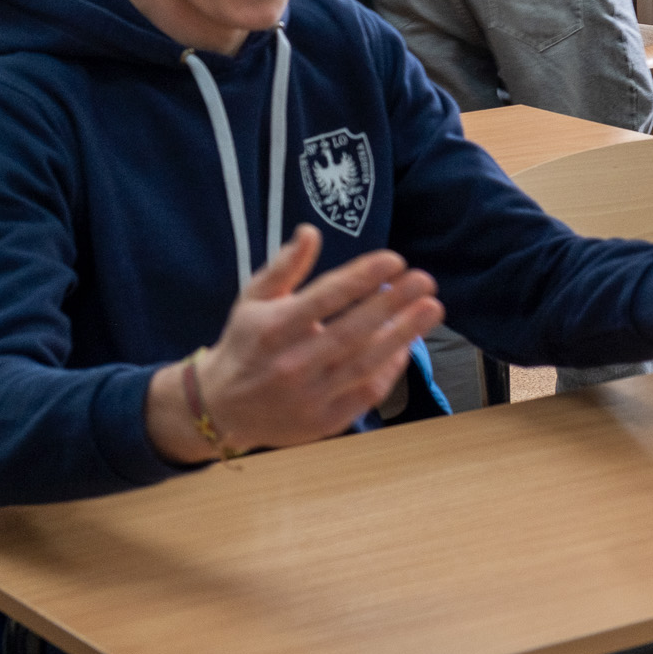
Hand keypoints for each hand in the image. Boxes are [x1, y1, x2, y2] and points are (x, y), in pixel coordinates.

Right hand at [147, 225, 443, 461]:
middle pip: (353, 331)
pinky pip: (366, 393)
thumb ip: (284, 267)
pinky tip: (407, 345)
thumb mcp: (253, 300)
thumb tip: (310, 232)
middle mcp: (292, 363)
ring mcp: (310, 396)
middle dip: (394, 304)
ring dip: (403, 335)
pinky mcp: (324, 422)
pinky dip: (390, 369)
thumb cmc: (245, 344)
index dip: (362, 277)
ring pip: (366, 364)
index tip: (395, 259)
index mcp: (274, 328)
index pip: (326, 298)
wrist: (221, 410)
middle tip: (425, 280)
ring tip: (431, 309)